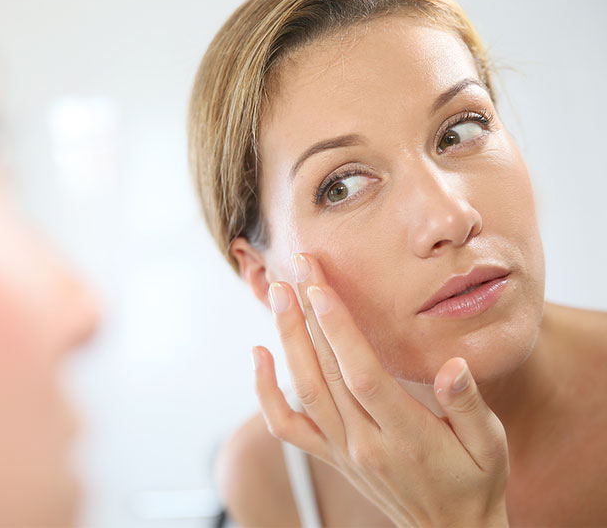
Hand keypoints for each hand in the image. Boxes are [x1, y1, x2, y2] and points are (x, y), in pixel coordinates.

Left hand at [253, 253, 509, 526]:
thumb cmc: (475, 482)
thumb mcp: (491, 446)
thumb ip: (470, 406)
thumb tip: (453, 367)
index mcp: (406, 436)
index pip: (362, 374)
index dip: (338, 329)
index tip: (321, 287)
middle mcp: (364, 443)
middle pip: (326, 372)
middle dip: (308, 315)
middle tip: (298, 267)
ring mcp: (342, 450)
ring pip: (304, 390)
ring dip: (287, 339)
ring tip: (279, 294)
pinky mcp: (330, 455)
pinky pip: (286, 426)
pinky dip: (265, 392)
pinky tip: (258, 355)